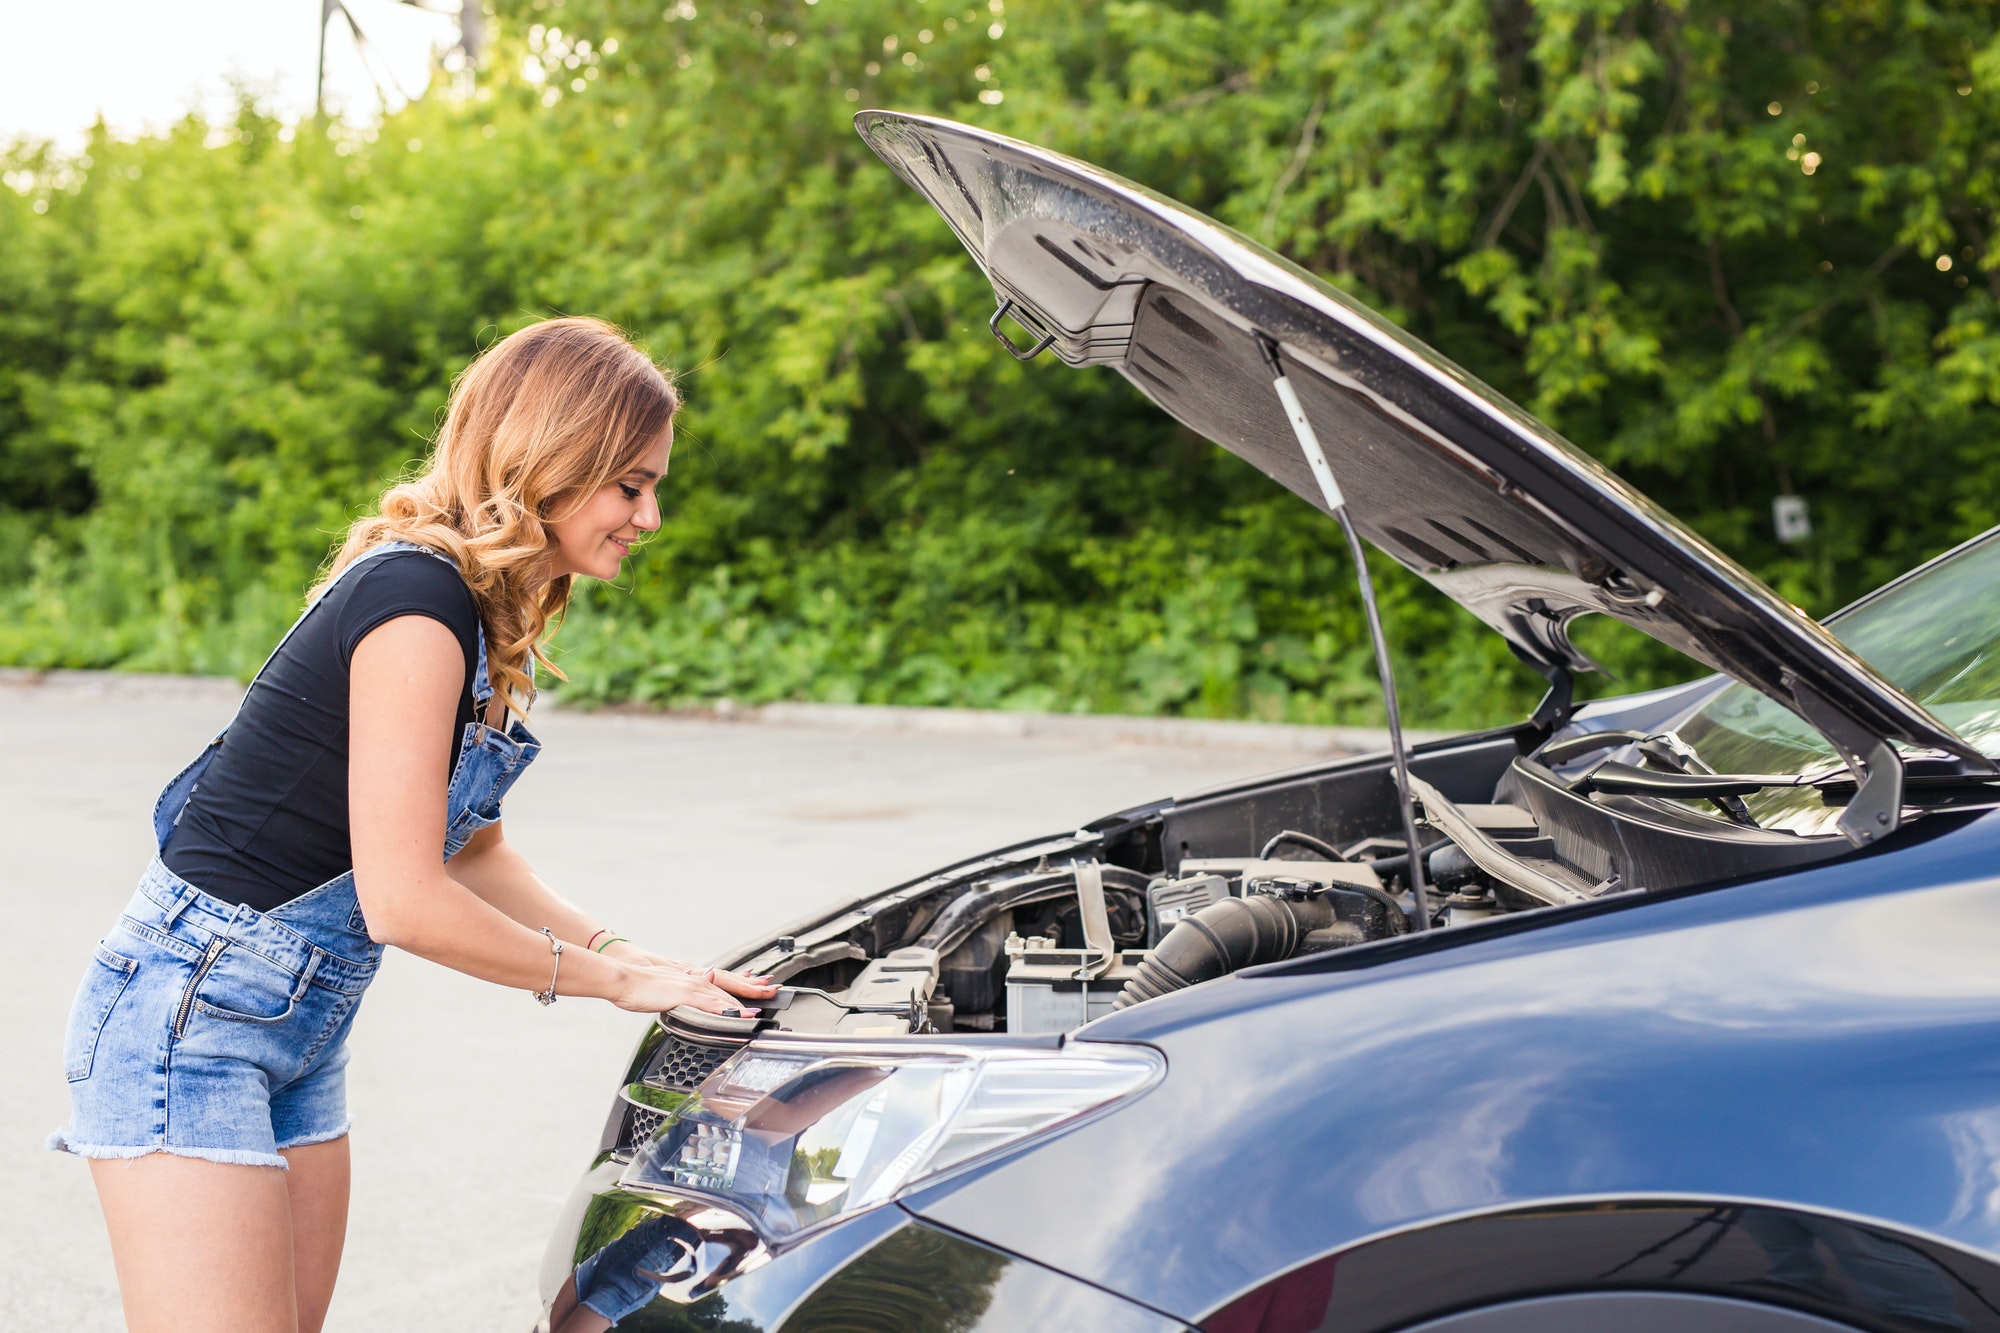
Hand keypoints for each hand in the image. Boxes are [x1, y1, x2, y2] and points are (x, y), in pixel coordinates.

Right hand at [603, 942, 776, 1002]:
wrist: (624, 979)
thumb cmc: (640, 987)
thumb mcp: (667, 990)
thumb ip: (682, 994)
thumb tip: (690, 996)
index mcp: (693, 979)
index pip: (724, 982)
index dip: (744, 984)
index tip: (761, 986)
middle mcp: (696, 980)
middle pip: (730, 986)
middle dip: (753, 990)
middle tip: (773, 990)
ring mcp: (692, 986)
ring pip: (724, 996)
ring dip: (744, 1002)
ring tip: (761, 1008)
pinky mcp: (684, 994)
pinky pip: (709, 1004)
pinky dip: (724, 1009)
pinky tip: (736, 1014)